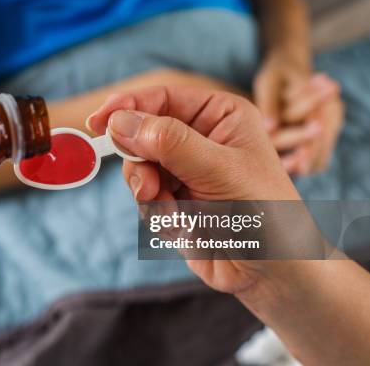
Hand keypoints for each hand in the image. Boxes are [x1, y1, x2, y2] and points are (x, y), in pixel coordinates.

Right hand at [87, 86, 300, 293]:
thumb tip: (119, 122)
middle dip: (140, 163)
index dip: (127, 106)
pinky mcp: (174, 200)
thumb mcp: (218, 169)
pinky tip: (185, 226)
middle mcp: (200, 139)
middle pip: (142, 134)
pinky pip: (144, 198)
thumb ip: (168, 142)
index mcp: (219, 116)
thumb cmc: (263, 213)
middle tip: (147, 186)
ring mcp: (185, 171)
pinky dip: (158, 214)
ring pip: (138, 169)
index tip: (98, 122)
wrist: (272, 272)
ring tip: (173, 211)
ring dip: (149, 193)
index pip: (163, 98)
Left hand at [254, 54, 343, 174]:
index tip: (293, 166)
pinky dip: (302, 164)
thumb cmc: (277, 75)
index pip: (319, 130)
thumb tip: (269, 128)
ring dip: (304, 166)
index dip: (306, 149)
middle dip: (306, 162)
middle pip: (322, 146)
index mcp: (325, 99)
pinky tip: (284, 171)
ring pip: (319, 156)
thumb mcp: (270, 83)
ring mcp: (329, 125)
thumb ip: (270, 104)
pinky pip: (314, 156)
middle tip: (290, 177)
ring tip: (284, 176)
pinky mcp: (320, 135)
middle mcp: (332, 113)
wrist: (290, 69)